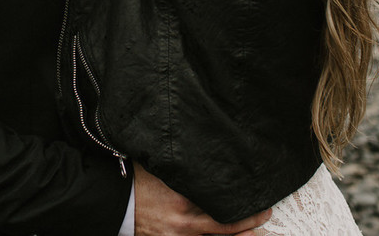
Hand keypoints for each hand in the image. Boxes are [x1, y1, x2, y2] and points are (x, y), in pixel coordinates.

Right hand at [133, 162, 270, 235]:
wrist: (113, 201)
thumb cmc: (137, 179)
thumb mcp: (161, 166)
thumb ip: (184, 166)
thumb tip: (203, 151)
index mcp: (183, 197)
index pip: (221, 201)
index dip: (241, 202)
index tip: (257, 196)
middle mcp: (184, 222)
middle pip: (225, 227)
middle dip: (249, 222)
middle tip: (265, 214)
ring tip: (255, 234)